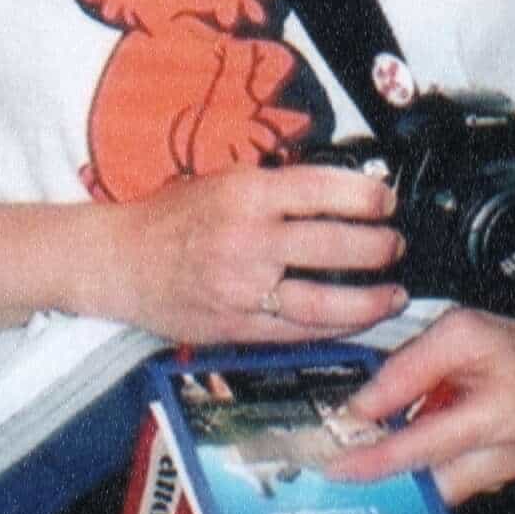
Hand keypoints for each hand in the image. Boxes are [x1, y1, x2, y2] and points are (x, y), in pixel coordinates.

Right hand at [105, 160, 401, 348]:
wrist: (119, 261)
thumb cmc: (171, 218)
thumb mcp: (223, 181)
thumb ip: (276, 188)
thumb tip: (338, 191)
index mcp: (247, 194)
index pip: (324, 189)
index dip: (368, 196)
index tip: (387, 201)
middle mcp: (248, 240)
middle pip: (335, 246)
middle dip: (379, 247)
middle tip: (395, 246)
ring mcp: (243, 288)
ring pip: (324, 300)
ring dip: (370, 300)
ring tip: (394, 294)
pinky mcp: (237, 326)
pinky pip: (299, 332)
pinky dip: (335, 328)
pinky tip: (357, 321)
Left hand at [327, 305, 514, 505]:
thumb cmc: (511, 344)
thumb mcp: (457, 332)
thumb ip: (406, 369)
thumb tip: (360, 409)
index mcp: (499, 415)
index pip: (424, 446)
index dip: (376, 460)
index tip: (336, 468)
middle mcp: (504, 456)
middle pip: (427, 483)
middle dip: (382, 475)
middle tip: (337, 462)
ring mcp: (501, 475)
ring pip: (434, 489)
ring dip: (400, 472)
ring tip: (367, 449)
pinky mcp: (493, 481)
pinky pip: (445, 483)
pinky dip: (418, 469)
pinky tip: (397, 449)